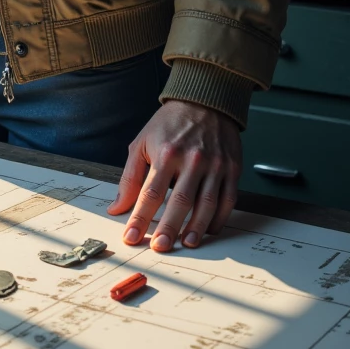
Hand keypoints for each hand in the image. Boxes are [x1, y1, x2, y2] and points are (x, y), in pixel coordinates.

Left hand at [106, 100, 241, 251]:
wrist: (205, 100)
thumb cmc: (170, 123)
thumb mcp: (142, 142)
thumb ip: (130, 177)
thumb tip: (117, 207)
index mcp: (166, 152)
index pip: (150, 192)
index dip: (140, 218)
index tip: (132, 237)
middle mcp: (192, 159)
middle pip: (180, 201)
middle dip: (168, 228)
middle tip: (160, 248)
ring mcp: (215, 164)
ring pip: (206, 204)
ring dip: (196, 228)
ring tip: (186, 244)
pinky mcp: (232, 168)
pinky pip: (228, 200)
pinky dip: (218, 218)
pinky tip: (209, 230)